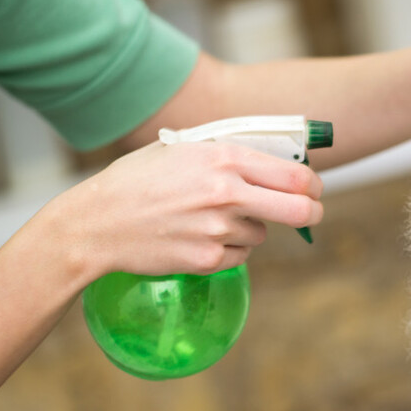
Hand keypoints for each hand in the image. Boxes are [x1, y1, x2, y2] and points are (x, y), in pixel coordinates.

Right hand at [51, 140, 323, 281]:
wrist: (95, 224)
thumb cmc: (136, 181)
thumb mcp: (180, 150)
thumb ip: (225, 154)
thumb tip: (272, 161)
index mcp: (223, 158)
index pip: (294, 174)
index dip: (313, 183)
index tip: (315, 188)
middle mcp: (226, 193)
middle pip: (299, 209)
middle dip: (313, 211)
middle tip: (313, 212)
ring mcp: (218, 229)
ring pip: (261, 235)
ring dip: (249, 230)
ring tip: (210, 220)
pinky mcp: (208, 260)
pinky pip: (239, 257)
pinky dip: (228, 250)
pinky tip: (198, 238)